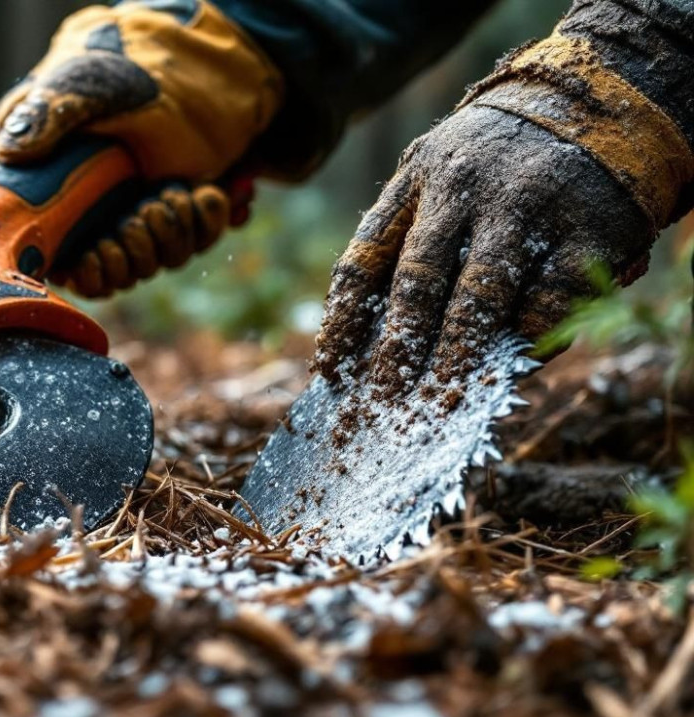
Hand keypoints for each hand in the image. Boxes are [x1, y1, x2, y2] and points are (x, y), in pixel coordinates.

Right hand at [0, 0, 280, 295]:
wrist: (181, 63)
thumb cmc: (116, 73)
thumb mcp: (78, 89)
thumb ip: (43, 117)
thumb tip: (8, 151)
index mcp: (55, 199)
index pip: (62, 265)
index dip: (82, 272)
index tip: (95, 252)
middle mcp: (94, 217)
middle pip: (110, 276)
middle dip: (131, 253)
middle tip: (140, 215)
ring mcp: (136, 215)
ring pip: (151, 263)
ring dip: (166, 236)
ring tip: (169, 195)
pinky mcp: (177, 211)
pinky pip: (193, 241)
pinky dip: (204, 223)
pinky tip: (204, 193)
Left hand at [314, 33, 693, 394]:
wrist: (597, 100)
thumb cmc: (496, 156)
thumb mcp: (436, 168)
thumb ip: (402, 231)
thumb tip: (365, 331)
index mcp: (417, 180)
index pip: (363, 260)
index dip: (342, 323)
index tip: (331, 374)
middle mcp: (467, 190)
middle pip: (417, 284)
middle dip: (398, 352)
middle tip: (384, 404)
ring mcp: (528, 208)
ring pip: (481, 297)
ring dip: (458, 357)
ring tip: (441, 402)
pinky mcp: (586, 230)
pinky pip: (549, 301)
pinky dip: (528, 341)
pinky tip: (512, 366)